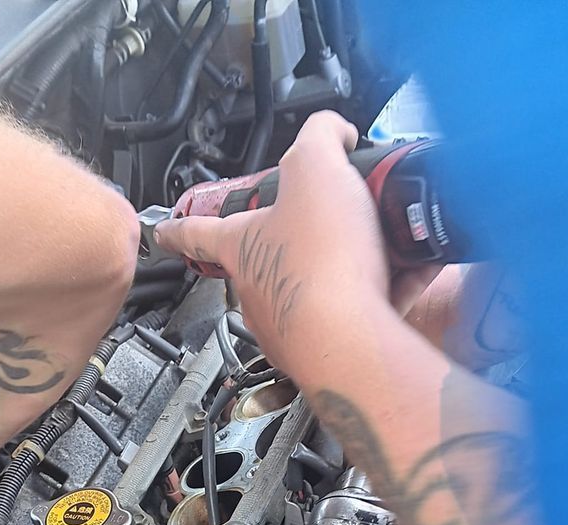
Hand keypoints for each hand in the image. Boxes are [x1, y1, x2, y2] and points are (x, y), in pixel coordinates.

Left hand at [155, 112, 393, 384]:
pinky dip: (381, 295)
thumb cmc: (322, 264)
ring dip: (349, 268)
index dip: (180, 227)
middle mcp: (259, 290)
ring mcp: (292, 325)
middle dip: (300, 240)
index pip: (198, 231)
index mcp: (242, 245)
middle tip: (335, 223)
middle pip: (270, 257)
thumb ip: (320, 136)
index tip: (164, 230)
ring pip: (319, 287)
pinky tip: (403, 279)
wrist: (352, 338)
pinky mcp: (328, 350)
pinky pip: (354, 314)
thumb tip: (332, 131)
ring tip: (384, 251)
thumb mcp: (317, 167)